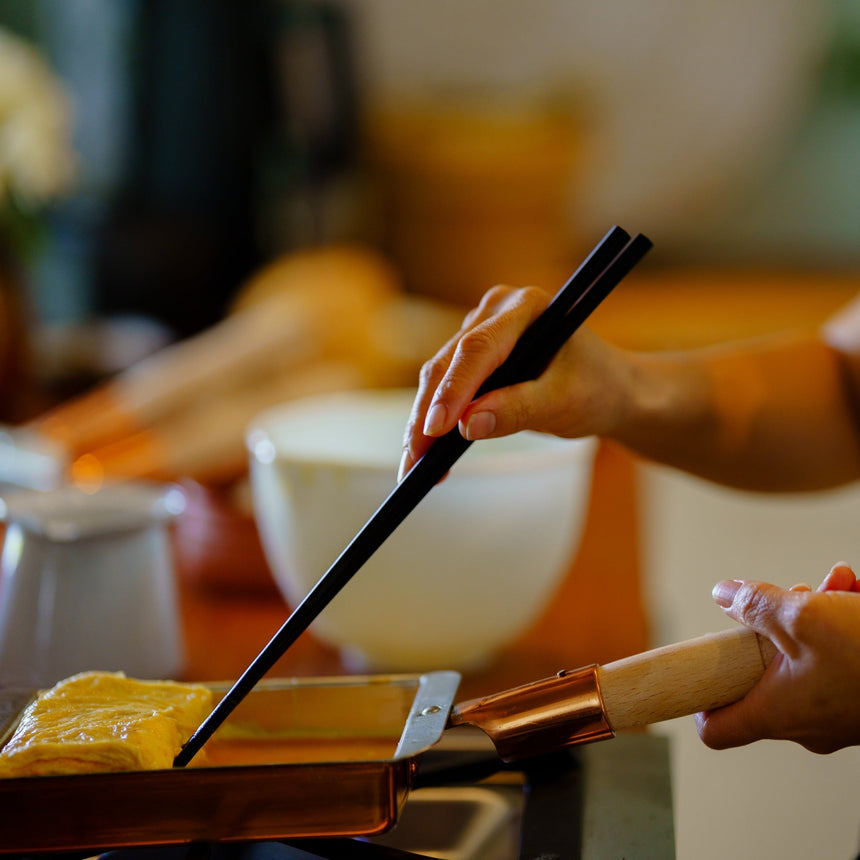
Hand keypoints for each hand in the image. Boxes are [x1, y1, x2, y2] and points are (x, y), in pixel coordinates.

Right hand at [398, 285, 630, 479]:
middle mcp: (497, 312)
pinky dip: (433, 420)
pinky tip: (425, 454)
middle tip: (413, 459)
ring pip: (439, 376)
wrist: (608, 388)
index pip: (478, 349)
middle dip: (428, 413)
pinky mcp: (472, 355)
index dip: (453, 389)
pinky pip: (444, 386)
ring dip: (423, 421)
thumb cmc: (597, 388)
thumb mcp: (564, 403)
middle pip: (449, 363)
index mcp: (527, 308)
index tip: (436, 429)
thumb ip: (519, 410)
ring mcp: (481, 330)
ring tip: (414, 465)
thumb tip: (469, 424)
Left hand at [695, 563, 859, 753]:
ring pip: (801, 656)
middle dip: (771, 626)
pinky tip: (855, 593)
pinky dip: (840, 624)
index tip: (698, 669)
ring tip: (837, 587)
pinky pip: (834, 659)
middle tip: (792, 597)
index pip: (716, 729)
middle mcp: (804, 721)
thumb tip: (723, 594)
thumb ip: (753, 604)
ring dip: (812, 615)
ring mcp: (834, 712)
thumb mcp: (802, 616)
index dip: (699, 700)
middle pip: (759, 674)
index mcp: (777, 714)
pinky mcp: (859, 698)